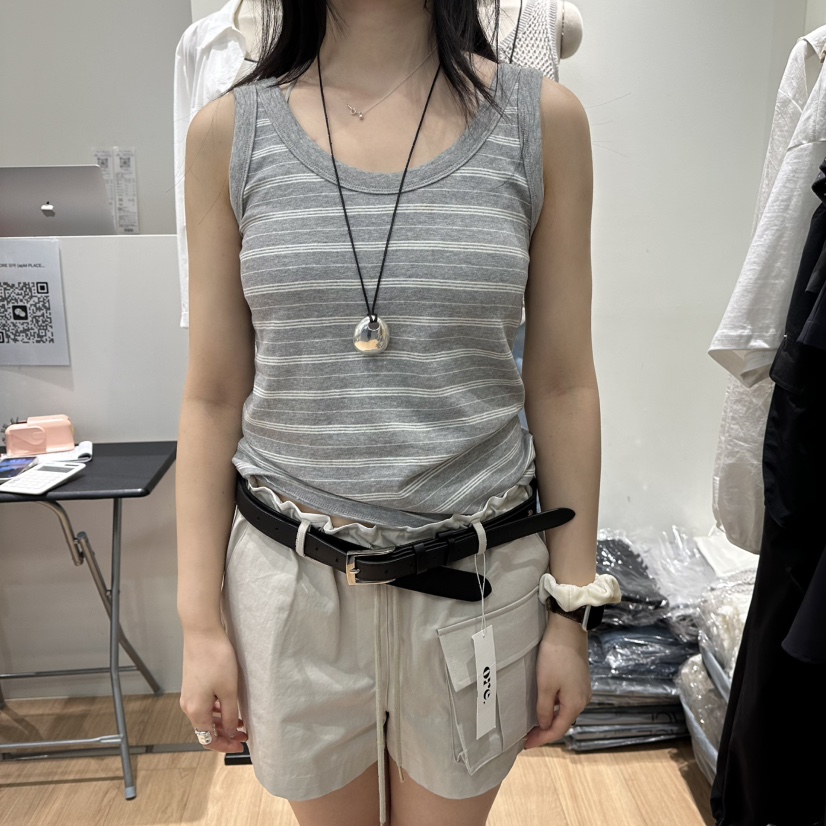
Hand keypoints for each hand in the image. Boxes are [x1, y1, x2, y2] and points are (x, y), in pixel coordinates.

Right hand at [180, 627, 247, 752]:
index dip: (225, 745)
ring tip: (241, 719)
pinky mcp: (192, 683)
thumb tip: (230, 732)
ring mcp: (188, 694)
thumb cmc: (216, 659)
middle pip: (206, 729)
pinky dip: (216, 709)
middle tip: (245, 733)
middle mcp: (188, 705)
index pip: (208, 739)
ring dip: (222, 721)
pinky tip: (229, 703)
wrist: (202, 632)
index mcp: (195, 711)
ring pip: (205, 717)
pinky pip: (204, 704)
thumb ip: (230, 715)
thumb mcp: (229, 690)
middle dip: (226, 734)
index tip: (241, 745)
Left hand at [524, 612, 590, 748]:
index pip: (558, 730)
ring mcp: (583, 689)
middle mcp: (583, 699)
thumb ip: (544, 708)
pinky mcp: (580, 679)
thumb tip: (545, 725)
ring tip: (535, 723)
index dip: (542, 739)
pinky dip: (556, 707)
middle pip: (563, 722)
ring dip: (551, 718)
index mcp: (575, 704)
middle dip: (546, 731)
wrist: (568, 631)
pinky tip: (546, 705)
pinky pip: (568, 700)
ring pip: (566, 711)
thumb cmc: (555, 657)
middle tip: (528, 735)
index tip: (526, 744)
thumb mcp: (545, 685)